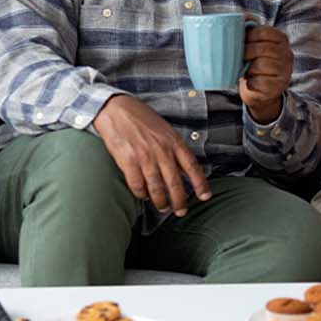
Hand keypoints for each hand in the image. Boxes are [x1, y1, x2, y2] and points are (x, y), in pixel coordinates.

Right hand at [92, 95, 210, 216]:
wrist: (115, 109)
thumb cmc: (140, 118)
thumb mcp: (164, 129)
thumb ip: (173, 147)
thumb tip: (181, 167)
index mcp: (173, 141)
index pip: (192, 167)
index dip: (200, 184)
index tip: (205, 196)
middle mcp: (161, 151)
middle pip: (175, 183)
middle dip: (179, 201)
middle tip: (181, 211)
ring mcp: (145, 157)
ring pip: (157, 188)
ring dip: (161, 202)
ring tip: (162, 207)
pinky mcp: (128, 161)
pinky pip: (137, 185)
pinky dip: (141, 194)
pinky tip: (143, 195)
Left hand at [239, 22, 293, 121]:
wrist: (260, 90)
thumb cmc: (254, 62)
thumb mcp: (254, 43)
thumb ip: (249, 29)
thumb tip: (242, 16)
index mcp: (281, 40)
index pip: (265, 32)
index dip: (250, 36)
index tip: (242, 41)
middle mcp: (287, 54)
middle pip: (263, 49)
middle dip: (246, 52)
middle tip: (240, 57)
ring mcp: (284, 72)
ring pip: (261, 65)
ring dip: (248, 68)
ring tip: (246, 69)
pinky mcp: (277, 87)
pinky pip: (260, 82)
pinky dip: (251, 82)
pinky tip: (251, 81)